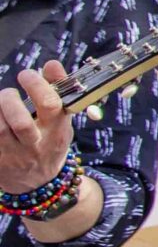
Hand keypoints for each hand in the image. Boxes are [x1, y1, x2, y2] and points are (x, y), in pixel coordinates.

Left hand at [0, 62, 74, 195]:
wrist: (36, 183)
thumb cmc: (48, 141)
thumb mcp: (60, 120)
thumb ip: (57, 91)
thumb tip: (50, 64)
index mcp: (57, 131)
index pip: (51, 105)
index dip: (37, 85)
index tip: (27, 74)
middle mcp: (36, 145)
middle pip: (20, 122)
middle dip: (9, 100)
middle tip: (8, 93)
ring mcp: (14, 157)